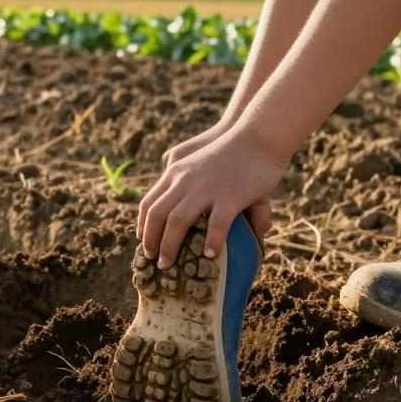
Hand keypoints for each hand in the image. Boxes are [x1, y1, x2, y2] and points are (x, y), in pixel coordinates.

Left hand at [137, 124, 286, 267]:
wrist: (257, 136)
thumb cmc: (230, 148)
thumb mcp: (197, 156)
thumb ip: (184, 172)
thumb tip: (172, 178)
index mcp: (176, 172)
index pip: (149, 202)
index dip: (143, 225)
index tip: (143, 242)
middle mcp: (185, 181)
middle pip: (157, 215)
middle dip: (151, 241)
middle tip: (153, 260)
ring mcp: (206, 189)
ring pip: (177, 222)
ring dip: (169, 246)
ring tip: (169, 265)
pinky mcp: (230, 197)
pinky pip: (215, 225)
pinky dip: (210, 242)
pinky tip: (210, 255)